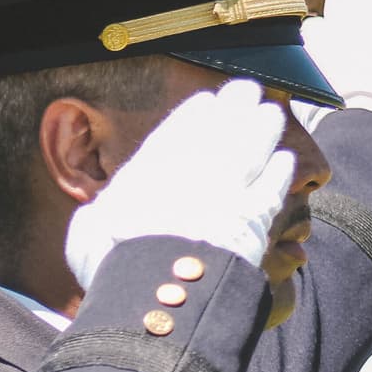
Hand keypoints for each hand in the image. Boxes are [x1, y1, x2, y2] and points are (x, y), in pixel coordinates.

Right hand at [65, 78, 293, 291]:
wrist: (162, 281)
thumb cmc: (113, 256)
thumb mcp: (87, 230)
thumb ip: (97, 215)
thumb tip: (95, 215)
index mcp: (152, 166)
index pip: (180, 129)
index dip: (196, 114)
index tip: (207, 100)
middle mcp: (194, 169)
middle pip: (222, 128)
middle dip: (236, 105)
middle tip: (248, 90)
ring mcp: (229, 189)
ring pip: (253, 148)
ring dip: (263, 128)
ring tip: (271, 114)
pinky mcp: (256, 216)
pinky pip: (273, 186)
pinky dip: (279, 171)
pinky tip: (284, 160)